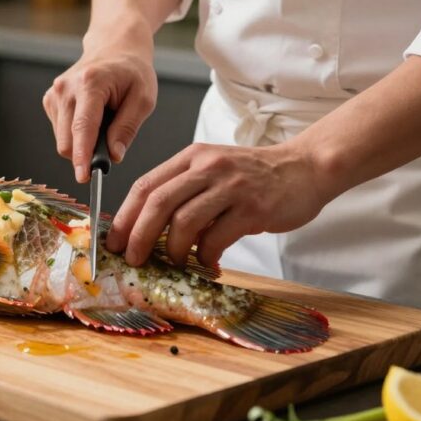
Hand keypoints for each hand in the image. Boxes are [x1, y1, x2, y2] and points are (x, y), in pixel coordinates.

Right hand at [42, 24, 157, 182]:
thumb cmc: (132, 72)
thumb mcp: (144, 99)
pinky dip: (76, 134)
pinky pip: (61, 132)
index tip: (84, 177)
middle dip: (86, 154)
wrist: (114, 48)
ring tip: (104, 122)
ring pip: (63, 140)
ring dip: (83, 143)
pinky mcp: (49, 100)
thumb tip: (113, 156)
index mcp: (90, 83)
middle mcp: (66, 88)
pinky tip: (91, 118)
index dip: (82, 156)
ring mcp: (54, 94)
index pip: (83, 127)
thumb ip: (127, 128)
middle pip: (67, 140)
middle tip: (110, 147)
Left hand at [108, 141, 332, 267]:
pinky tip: (209, 262)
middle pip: (157, 203)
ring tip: (175, 262)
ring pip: (184, 221)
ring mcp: (230, 186)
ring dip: (174, 249)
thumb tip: (149, 231)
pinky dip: (206, 256)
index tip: (114, 241)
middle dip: (139, 235)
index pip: (145, 185)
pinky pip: (217, 238)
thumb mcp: (212, 171)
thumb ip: (184, 193)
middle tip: (134, 259)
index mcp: (191, 158)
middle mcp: (207, 168)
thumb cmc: (254, 176)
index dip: (125, 216)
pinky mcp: (252, 207)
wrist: (305, 168)